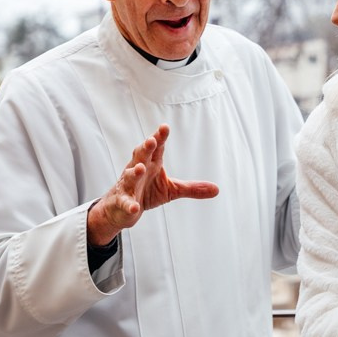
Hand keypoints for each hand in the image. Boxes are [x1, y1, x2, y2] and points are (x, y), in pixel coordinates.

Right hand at [87, 124, 218, 245]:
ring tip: (141, 169)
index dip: (159, 138)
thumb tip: (217, 189)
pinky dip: (129, 204)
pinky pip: (125, 202)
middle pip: (141, 156)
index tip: (164, 127)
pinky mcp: (122, 202)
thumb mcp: (172, 189)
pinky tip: (135, 207)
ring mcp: (128, 186)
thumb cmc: (146, 192)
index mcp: (151, 164)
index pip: (156, 148)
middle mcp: (138, 170)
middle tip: (151, 141)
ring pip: (130, 176)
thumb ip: (192, 188)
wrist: (121, 209)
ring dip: (135, 172)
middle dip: (145, 148)